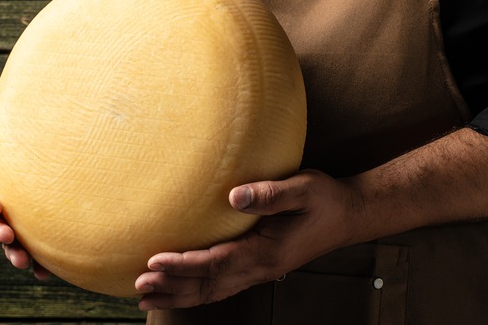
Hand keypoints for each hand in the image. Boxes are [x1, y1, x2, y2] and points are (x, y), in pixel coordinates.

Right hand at [0, 112, 50, 278]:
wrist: (53, 133)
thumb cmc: (20, 124)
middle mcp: (1, 200)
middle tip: (8, 237)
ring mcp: (20, 215)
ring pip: (12, 239)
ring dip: (14, 252)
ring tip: (23, 262)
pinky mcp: (40, 224)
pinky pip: (38, 246)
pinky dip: (40, 261)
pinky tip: (46, 272)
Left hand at [134, 170, 362, 309]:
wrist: (349, 215)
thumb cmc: (324, 200)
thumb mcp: (303, 189)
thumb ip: (270, 194)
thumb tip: (233, 197)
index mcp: (266, 253)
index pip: (216, 264)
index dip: (184, 265)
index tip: (154, 261)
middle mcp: (259, 268)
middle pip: (208, 286)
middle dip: (172, 286)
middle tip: (139, 285)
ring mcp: (258, 271)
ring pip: (212, 292)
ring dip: (179, 294)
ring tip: (146, 297)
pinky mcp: (257, 267)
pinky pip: (221, 286)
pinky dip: (196, 292)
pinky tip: (179, 291)